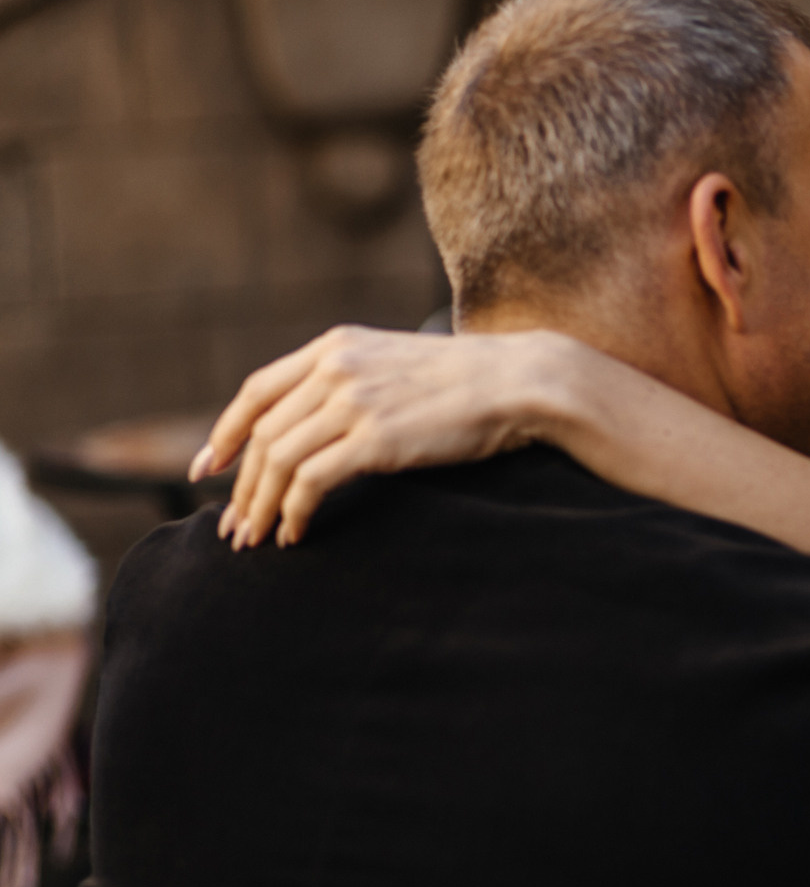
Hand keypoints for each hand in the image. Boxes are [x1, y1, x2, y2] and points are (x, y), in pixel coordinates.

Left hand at [193, 325, 587, 549]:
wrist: (521, 382)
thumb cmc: (471, 383)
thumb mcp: (398, 364)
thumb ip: (355, 380)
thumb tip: (323, 422)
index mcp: (337, 346)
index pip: (257, 390)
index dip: (227, 433)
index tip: (211, 468)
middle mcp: (336, 368)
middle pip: (263, 433)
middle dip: (241, 486)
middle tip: (235, 526)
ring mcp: (354, 401)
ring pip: (278, 460)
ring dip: (260, 507)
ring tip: (259, 539)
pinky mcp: (375, 438)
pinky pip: (310, 482)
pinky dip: (293, 512)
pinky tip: (296, 533)